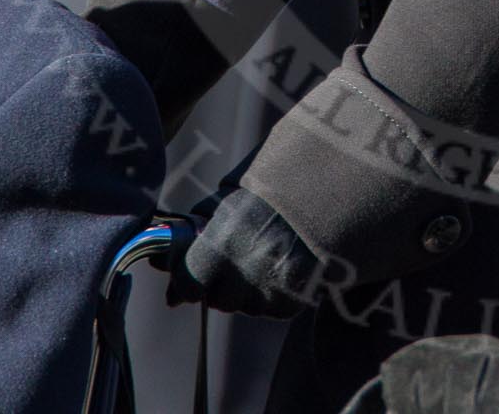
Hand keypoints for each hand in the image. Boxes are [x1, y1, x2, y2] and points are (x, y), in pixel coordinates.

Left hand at [168, 185, 319, 317]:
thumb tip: (164, 256)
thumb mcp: (234, 196)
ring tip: (267, 259)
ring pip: (247, 308)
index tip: (185, 283)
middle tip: (236, 261)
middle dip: (221, 285)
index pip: (188, 285)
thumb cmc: (277, 188)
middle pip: (219, 300)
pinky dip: (275, 295)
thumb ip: (200, 224)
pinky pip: (274, 310)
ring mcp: (273, 288)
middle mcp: (245, 269)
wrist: (334, 189)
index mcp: (223, 240)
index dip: (186, 284)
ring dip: (250, 292)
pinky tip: (286, 267)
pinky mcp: (297, 299)